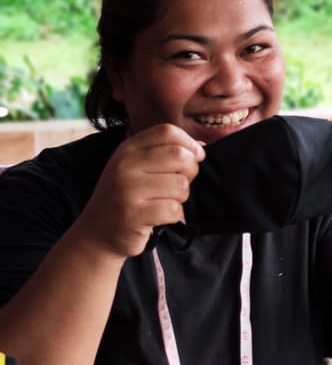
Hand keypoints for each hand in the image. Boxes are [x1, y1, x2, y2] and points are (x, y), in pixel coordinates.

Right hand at [75, 124, 204, 257]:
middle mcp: (125, 164)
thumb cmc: (126, 198)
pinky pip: (174, 209)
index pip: (168, 132)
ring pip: (181, 185)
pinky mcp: (134, 214)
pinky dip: (174, 216)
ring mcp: (128, 189)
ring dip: (180, 198)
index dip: (189, 144)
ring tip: (163, 202)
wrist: (97, 232)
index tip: (195, 158)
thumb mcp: (137, 168)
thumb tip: (201, 146)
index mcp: (128, 149)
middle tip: (178, 185)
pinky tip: (159, 217)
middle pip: (180, 156)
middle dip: (190, 172)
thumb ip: (165, 154)